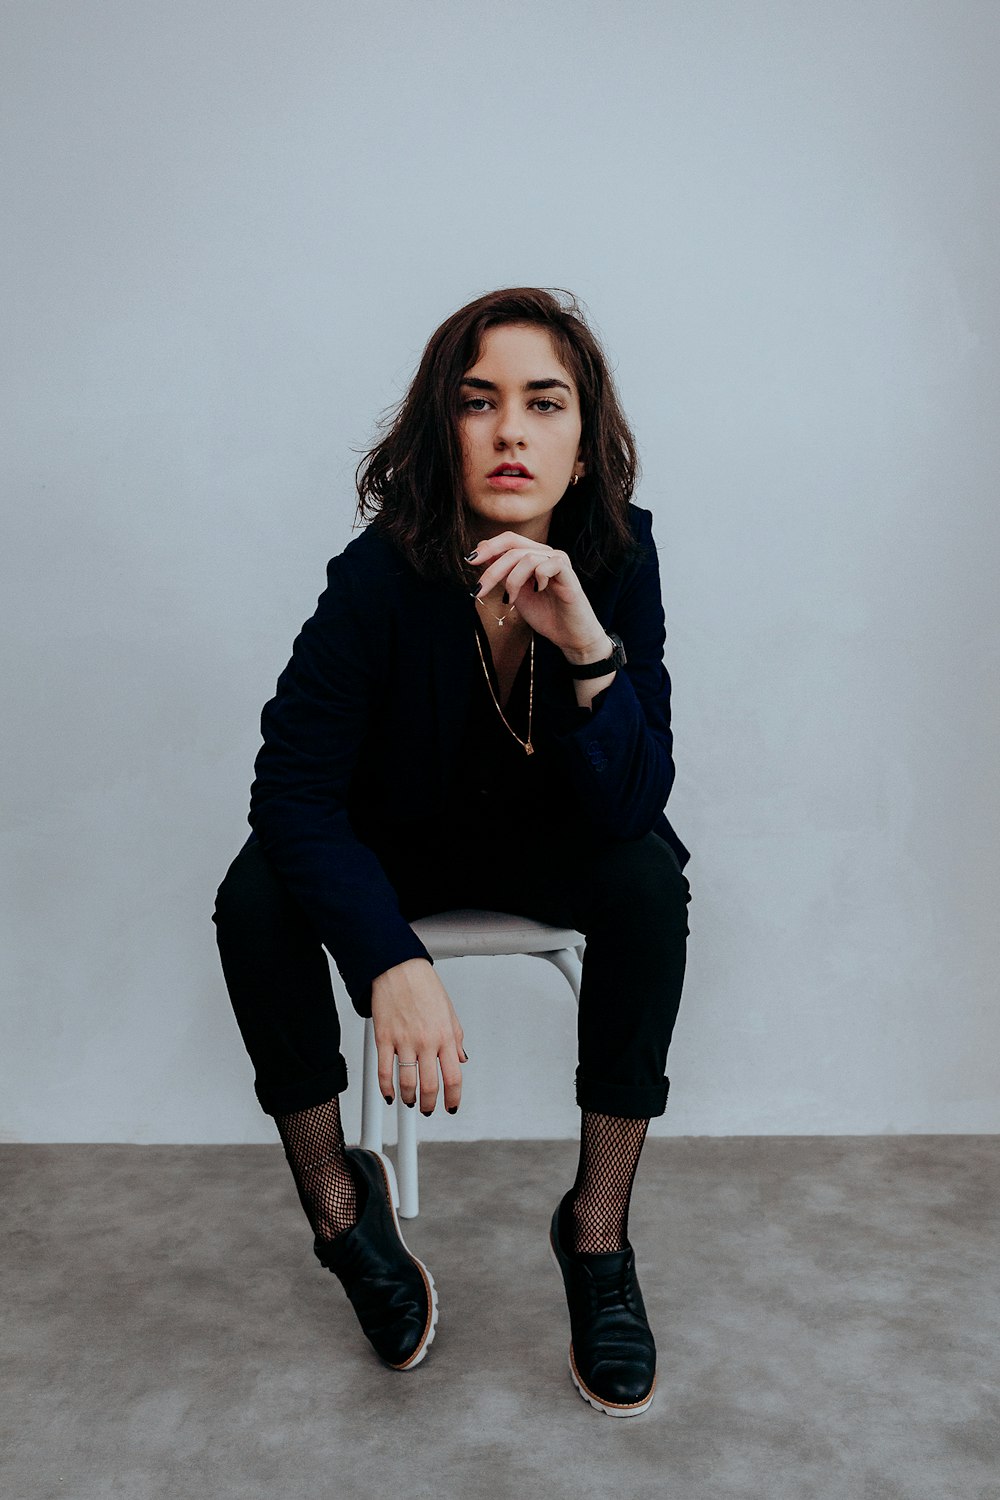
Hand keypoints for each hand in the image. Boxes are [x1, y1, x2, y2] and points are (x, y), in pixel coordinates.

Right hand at [371, 957, 467, 1114]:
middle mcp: (426, 1041)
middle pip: (430, 1085)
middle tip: (428, 1108)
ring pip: (407, 1082)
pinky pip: (384, 1071)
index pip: (454, 1077)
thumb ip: (456, 1038)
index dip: (453, 1097)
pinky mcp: (384, 1038)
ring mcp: (404, 1041)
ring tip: (410, 1101)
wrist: (398, 968)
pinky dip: (386, 1088)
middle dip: (430, 1104)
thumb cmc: (423, 985)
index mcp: (445, 1036)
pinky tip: (389, 1093)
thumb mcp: (449, 1011)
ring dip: (409, 1098)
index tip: (451, 1105)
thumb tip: (461, 1058)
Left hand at [466, 531, 608, 659]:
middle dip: (492, 569)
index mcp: (533, 556)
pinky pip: (547, 565)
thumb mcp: (515, 593)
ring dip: (512, 580)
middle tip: (480, 590)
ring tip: (510, 599)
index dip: (488, 546)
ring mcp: (558, 561)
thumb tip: (480, 556)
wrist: (569, 636)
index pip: (509, 540)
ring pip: (526, 557)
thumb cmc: (545, 615)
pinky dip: (537, 578)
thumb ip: (502, 575)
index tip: (469, 560)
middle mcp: (546, 554)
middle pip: (512, 547)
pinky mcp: (568, 573)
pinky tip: (538, 591)